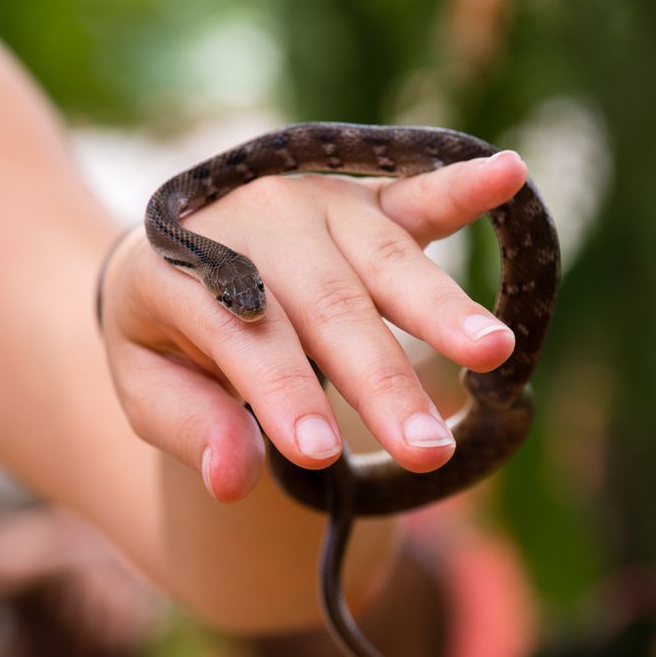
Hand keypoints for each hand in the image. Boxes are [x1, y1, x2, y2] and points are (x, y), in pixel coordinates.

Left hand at [100, 151, 526, 501]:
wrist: (173, 254)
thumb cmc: (165, 333)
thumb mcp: (147, 385)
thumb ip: (188, 427)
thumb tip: (233, 482)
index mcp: (179, 266)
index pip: (241, 334)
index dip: (280, 393)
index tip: (320, 455)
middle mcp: (253, 223)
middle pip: (325, 305)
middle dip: (378, 380)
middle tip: (425, 449)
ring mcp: (311, 203)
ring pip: (381, 261)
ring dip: (440, 309)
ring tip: (493, 351)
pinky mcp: (357, 200)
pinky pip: (412, 194)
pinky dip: (460, 187)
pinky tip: (508, 174)